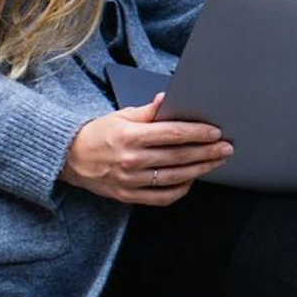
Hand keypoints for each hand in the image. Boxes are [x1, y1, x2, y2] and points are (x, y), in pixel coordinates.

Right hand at [60, 95, 233, 205]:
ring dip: (200, 169)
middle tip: (226, 147)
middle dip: (207, 152)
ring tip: (217, 162)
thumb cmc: (99, 133)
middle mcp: (132, 160)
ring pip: (175, 178)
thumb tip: (168, 98)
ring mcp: (130, 181)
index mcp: (131, 136)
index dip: (198, 133)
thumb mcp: (122, 115)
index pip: (172, 134)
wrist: (70, 158)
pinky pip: (162, 197)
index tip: (215, 131)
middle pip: (179, 156)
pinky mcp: (129, 196)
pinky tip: (192, 179)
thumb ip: (148, 111)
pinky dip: (181, 190)